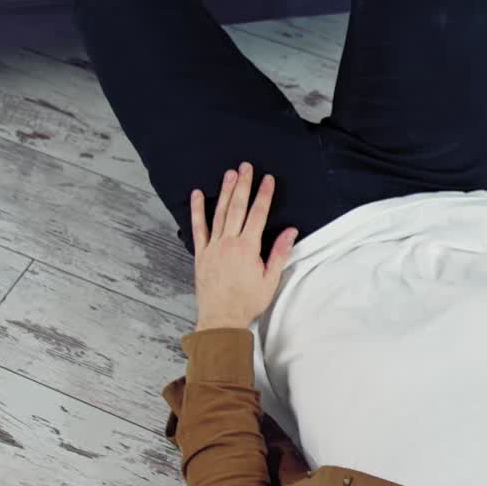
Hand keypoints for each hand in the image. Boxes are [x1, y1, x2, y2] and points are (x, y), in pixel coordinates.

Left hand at [190, 163, 297, 329]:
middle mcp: (229, 243)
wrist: (221, 318)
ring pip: (219, 213)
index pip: (258, 214)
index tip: (268, 179)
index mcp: (248, 248)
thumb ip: (279, 252)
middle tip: (245, 167)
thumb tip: (290, 231)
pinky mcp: (201, 254)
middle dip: (243, 185)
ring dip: (224, 192)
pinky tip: (196, 195)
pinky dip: (197, 210)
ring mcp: (213, 247)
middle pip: (237, 207)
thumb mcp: (270, 279)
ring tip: (229, 174)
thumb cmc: (247, 301)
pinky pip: (198, 228)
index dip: (264, 195)